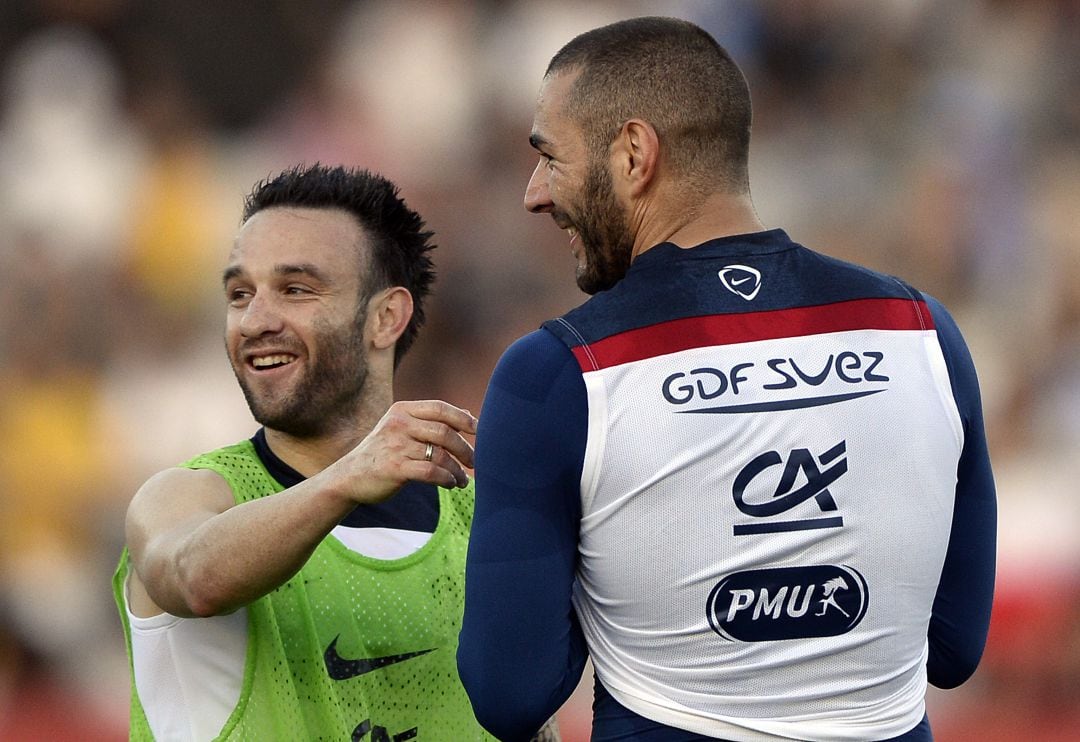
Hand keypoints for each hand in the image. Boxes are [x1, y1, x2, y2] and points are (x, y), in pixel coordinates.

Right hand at [337, 399, 476, 501]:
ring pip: (440, 455)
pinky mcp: (395, 468)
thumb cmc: (382, 453)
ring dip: (457, 470)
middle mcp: (399, 424)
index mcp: (402, 411)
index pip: (440, 408)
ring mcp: (396, 446)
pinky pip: (431, 471)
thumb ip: (429, 422)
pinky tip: (450, 484)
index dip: (463, 418)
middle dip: (465, 448)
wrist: (349, 477)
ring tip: (463, 480)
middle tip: (474, 462)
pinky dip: (446, 478)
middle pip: (444, 432)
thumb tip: (467, 414)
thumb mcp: (400, 429)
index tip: (478, 431)